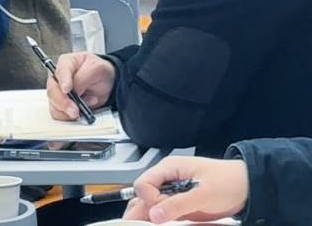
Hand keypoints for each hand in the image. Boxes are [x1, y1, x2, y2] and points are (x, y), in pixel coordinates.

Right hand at [46, 52, 114, 120]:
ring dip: (67, 112)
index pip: (60, 71)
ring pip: (54, 105)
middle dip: (63, 102)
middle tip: (74, 110)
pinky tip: (81, 111)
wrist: (106, 82)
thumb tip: (73, 91)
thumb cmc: (99, 71)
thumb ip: (83, 78)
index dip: (63, 81)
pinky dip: (69, 117)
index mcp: (66, 62)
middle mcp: (58, 77)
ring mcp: (58, 91)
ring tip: (82, 109)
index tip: (67, 90)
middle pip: (52, 90)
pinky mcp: (61, 104)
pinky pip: (59, 114)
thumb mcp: (96, 68)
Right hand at [123, 155, 248, 222]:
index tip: (163, 212)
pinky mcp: (181, 204)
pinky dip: (160, 219)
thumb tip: (153, 215)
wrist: (249, 187)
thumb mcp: (204, 194)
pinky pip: (164, 212)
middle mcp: (167, 179)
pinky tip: (157, 224)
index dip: (150, 200)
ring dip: (148, 216)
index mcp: (168, 169)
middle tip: (139, 225)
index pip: (144, 185)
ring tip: (142, 225)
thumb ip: (178, 204)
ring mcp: (173, 192)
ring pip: (151, 205)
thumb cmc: (228, 182)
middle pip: (143, 195)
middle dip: (141, 210)